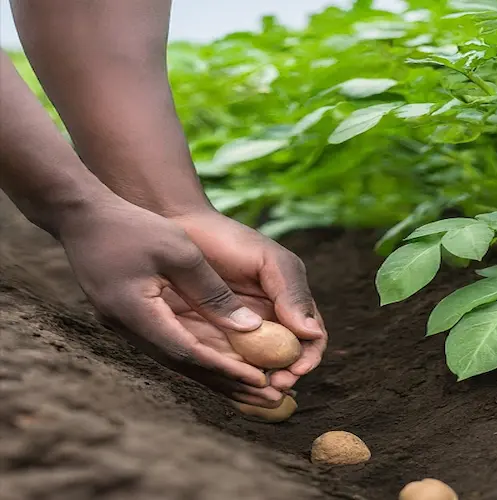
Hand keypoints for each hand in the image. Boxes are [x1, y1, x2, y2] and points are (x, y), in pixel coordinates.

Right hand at [56, 196, 282, 407]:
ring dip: (215, 376)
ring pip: (177, 361)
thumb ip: (212, 292)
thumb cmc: (133, 226)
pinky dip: (200, 358)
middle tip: (268, 398)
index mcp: (136, 314)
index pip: (189, 353)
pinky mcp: (130, 319)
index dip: (226, 369)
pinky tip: (225, 364)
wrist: (82, 216)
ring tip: (254, 389)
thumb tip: (248, 328)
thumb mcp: (179, 251)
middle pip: (184, 367)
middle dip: (227, 383)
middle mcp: (128, 329)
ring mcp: (126, 326)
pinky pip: (170, 346)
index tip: (260, 380)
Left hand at [170, 209, 327, 392]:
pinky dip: (229, 381)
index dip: (308, 358)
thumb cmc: (229, 240)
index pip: (310, 341)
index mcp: (289, 306)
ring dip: (259, 387)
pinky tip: (228, 385)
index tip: (296, 369)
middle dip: (285, 378)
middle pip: (285, 362)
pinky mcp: (207, 343)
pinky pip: (223, 368)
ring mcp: (237, 336)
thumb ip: (292, 293)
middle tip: (275, 385)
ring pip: (255, 371)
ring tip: (255, 393)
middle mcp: (267, 325)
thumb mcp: (270, 261)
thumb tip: (311, 333)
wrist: (180, 229)